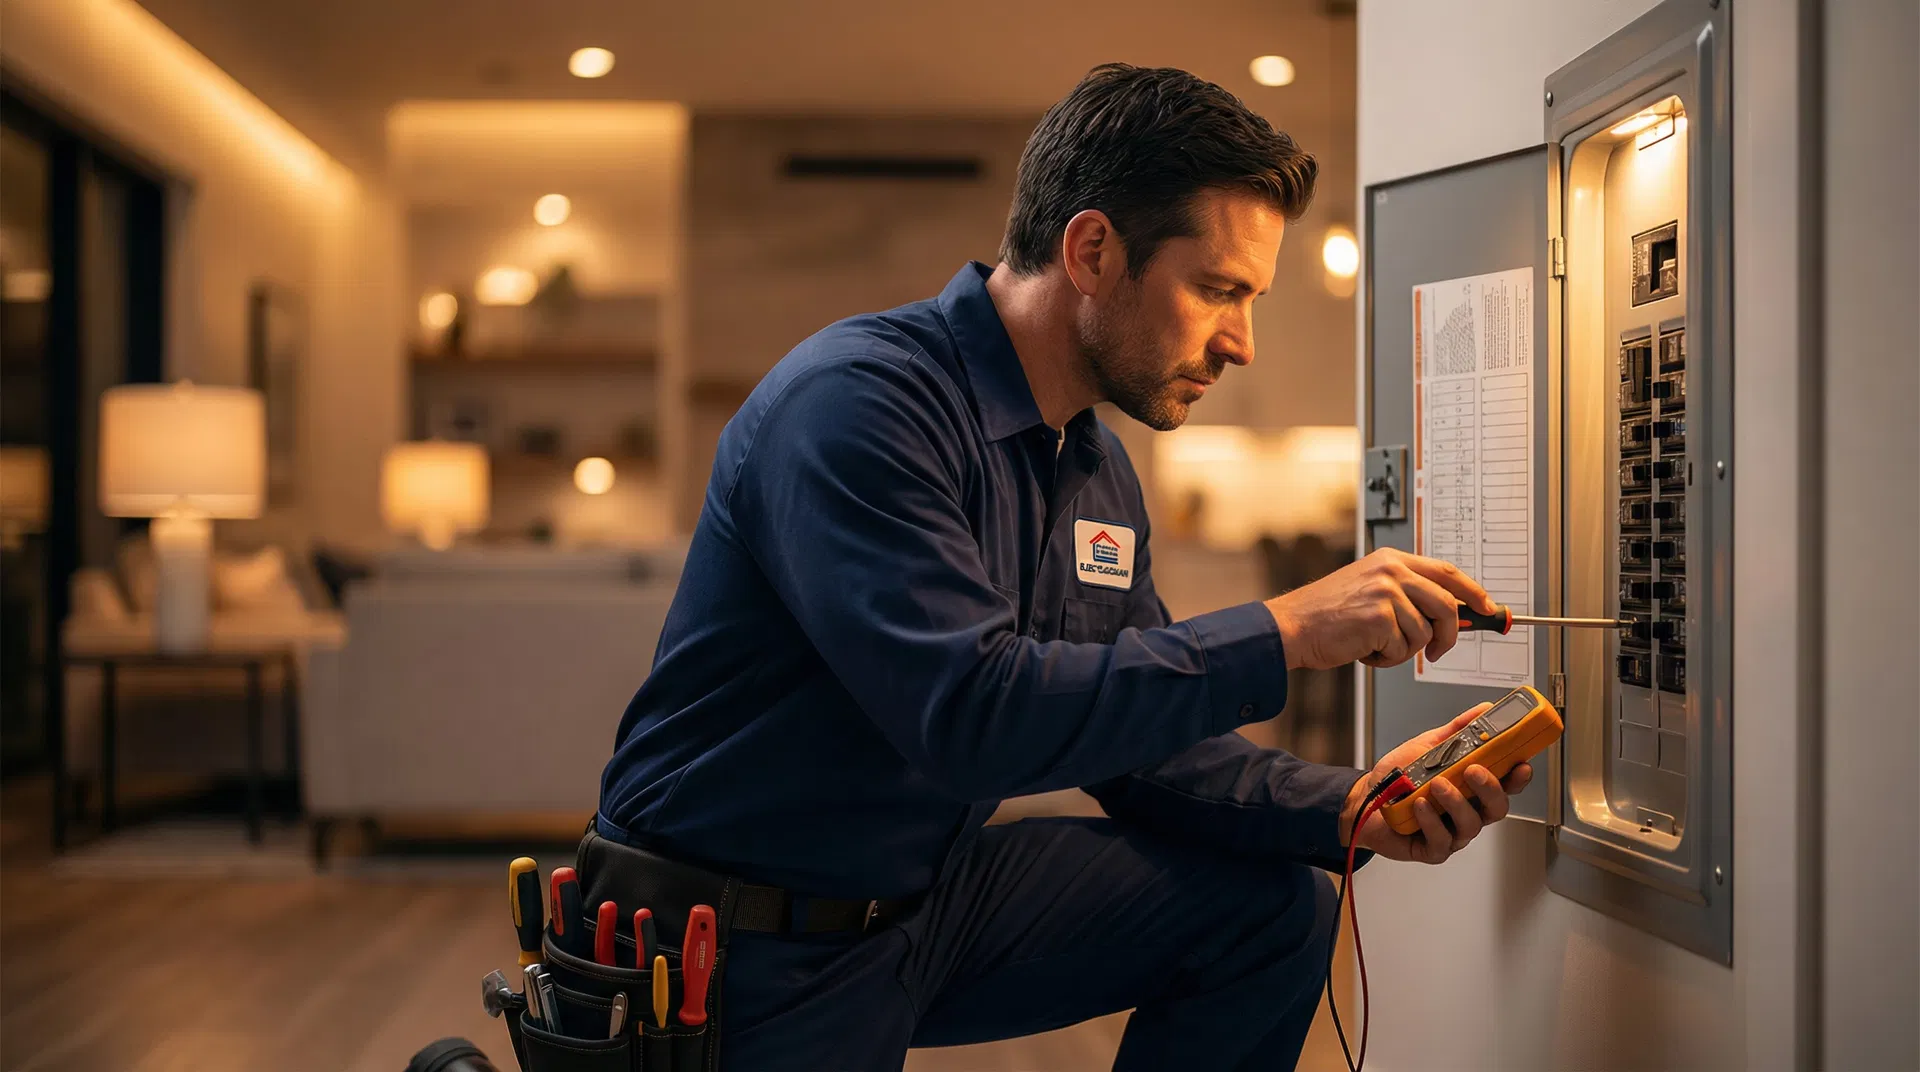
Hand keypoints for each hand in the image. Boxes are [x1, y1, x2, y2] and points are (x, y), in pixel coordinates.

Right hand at [1265, 548, 1496, 669]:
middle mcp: (1391, 571)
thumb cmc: (1326, 614)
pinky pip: (1405, 649)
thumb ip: (1407, 593)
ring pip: (1426, 633)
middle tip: (1437, 652)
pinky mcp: (1379, 617)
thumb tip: (1451, 613)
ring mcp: (1386, 592)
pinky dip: (1388, 658)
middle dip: (1449, 636)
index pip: (1447, 571)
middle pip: (1447, 605)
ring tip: (1377, 646)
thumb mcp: (1369, 588)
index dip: (1473, 591)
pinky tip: (1365, 650)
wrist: (1292, 626)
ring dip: (1405, 650)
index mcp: (1391, 559)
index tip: (1488, 608)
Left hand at [1339, 702, 1533, 863]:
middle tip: (1473, 770)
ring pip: (1471, 824)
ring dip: (1456, 802)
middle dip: (1491, 789)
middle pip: (1497, 808)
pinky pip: (1441, 840)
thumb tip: (1484, 710)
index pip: (1506, 784)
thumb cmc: (1398, 778)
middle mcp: (1467, 811)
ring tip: (1437, 785)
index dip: (1518, 776)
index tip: (1521, 763)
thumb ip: (1457, 731)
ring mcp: (1452, 832)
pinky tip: (1421, 805)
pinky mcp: (1433, 849)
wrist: (1364, 799)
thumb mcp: (1427, 746)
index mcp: (1471, 788)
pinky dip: (1431, 821)